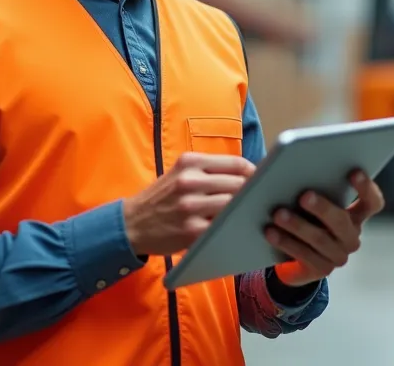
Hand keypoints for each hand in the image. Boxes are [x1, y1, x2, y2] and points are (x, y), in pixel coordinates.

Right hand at [122, 152, 255, 255]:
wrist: (132, 223)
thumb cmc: (162, 197)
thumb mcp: (180, 173)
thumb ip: (209, 171)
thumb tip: (249, 174)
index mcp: (190, 162)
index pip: (236, 163)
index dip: (254, 172)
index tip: (261, 180)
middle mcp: (190, 181)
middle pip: (239, 184)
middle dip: (251, 193)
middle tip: (260, 199)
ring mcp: (191, 207)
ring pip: (233, 205)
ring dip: (244, 210)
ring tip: (248, 213)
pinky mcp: (192, 231)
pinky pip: (223, 226)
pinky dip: (232, 226)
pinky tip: (235, 227)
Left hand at [265, 170, 385, 286]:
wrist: (293, 257)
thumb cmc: (303, 216)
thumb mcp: (308, 200)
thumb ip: (304, 181)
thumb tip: (273, 162)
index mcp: (356, 214)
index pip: (373, 202)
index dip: (367, 188)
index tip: (353, 172)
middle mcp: (351, 235)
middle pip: (343, 221)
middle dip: (323, 208)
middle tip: (304, 196)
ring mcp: (339, 255)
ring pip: (320, 239)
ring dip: (298, 225)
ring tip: (278, 213)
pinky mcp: (322, 269)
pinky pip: (305, 255)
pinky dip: (286, 242)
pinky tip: (271, 232)